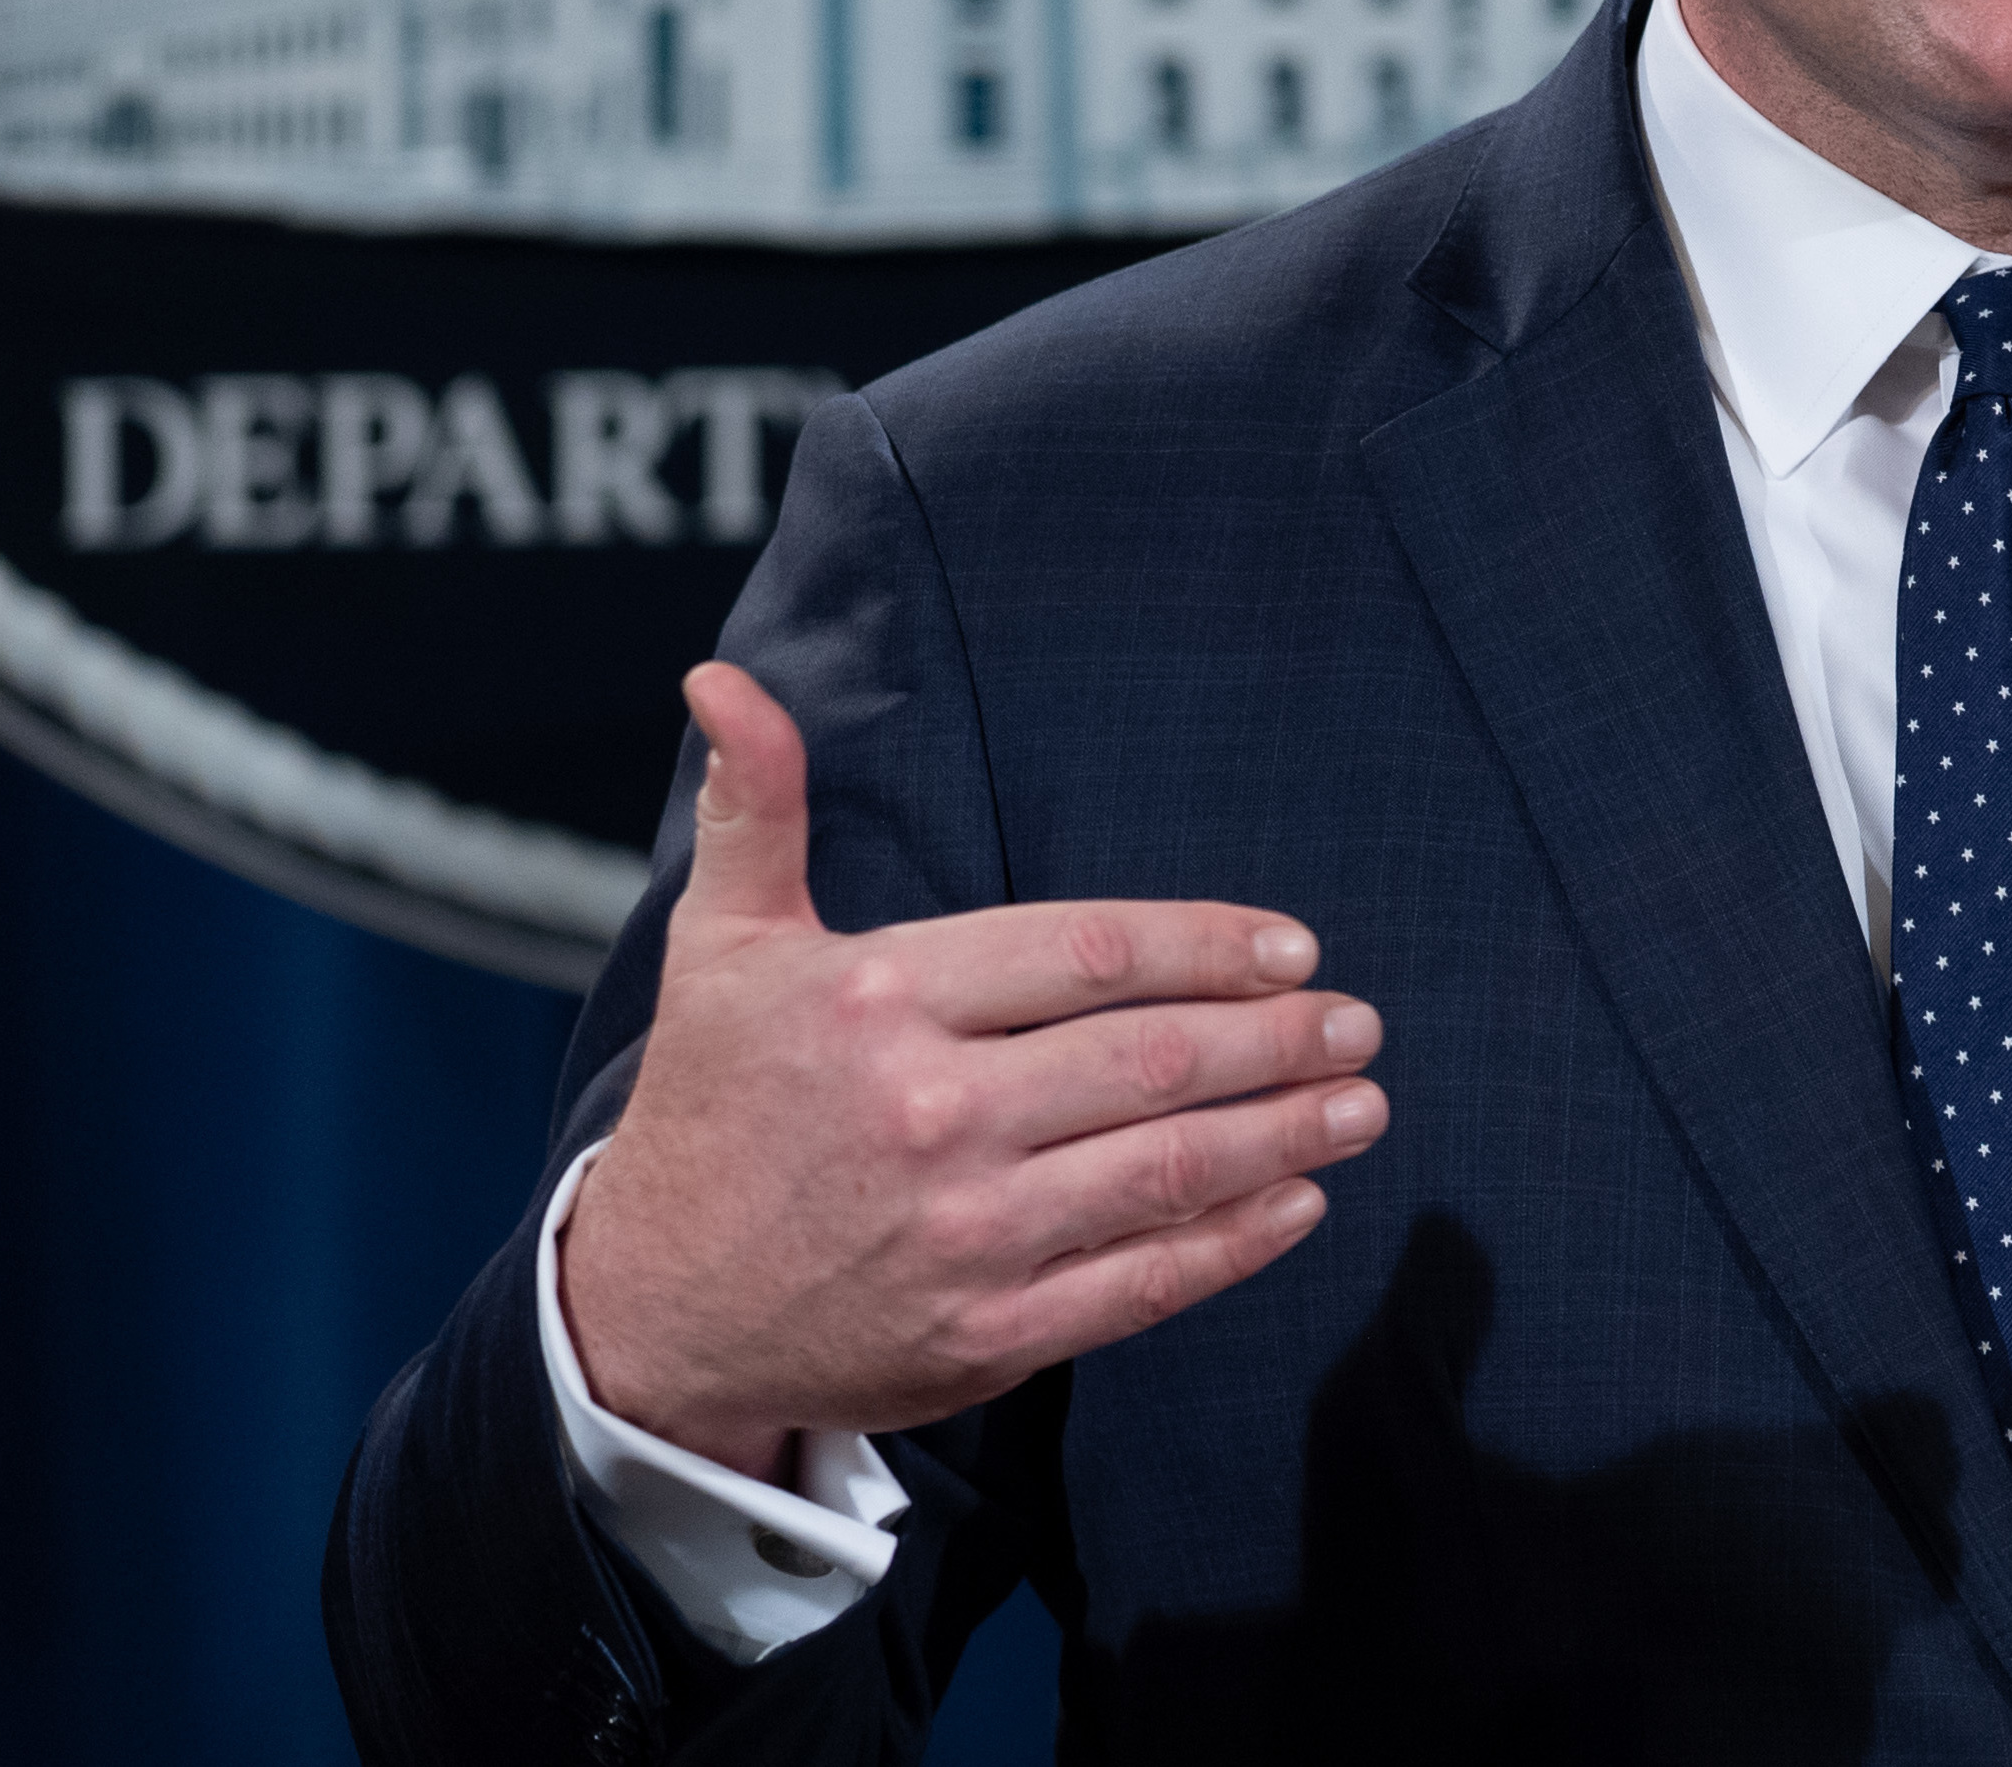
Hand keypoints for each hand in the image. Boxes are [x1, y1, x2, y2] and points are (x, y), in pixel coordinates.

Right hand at [557, 662, 1387, 1478]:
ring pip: (1166, 1168)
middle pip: (1152, 1058)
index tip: (1294, 946)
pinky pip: (1141, 1283)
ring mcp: (966, 1232)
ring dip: (1284, 1133)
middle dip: (1278, 1037)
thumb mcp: (720, 943)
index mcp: (882, 999)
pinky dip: (1234, 1244)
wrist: (648, 1315)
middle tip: (1359, 1021)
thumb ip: (758, 805)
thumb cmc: (712, 1108)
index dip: (1209, 944)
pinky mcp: (986, 1334)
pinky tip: (1297, 1204)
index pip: (1090, 951)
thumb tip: (724, 678)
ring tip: (1362, 1105)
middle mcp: (933, 1112)